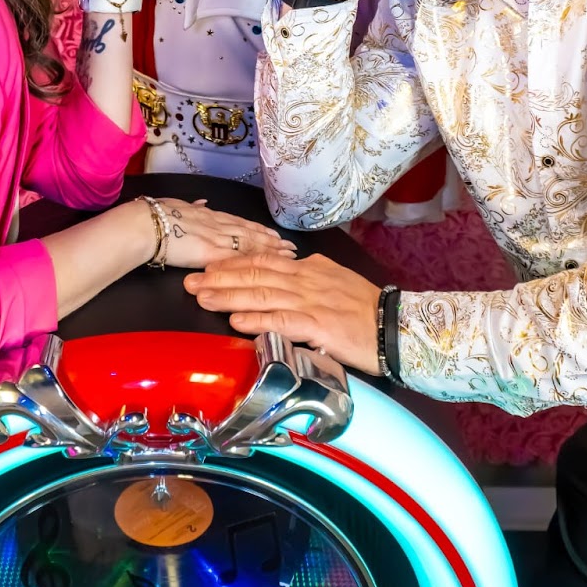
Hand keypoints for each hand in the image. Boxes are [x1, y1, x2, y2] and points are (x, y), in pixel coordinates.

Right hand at [150, 198, 296, 270]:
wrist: (146, 223)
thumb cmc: (155, 214)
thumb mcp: (177, 204)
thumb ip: (193, 207)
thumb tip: (202, 204)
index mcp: (210, 215)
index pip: (240, 223)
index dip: (259, 229)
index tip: (274, 234)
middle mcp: (219, 225)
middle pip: (252, 233)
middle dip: (272, 240)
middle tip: (291, 246)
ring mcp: (217, 238)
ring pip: (251, 244)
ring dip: (271, 250)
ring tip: (288, 254)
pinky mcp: (212, 253)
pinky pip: (239, 258)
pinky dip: (256, 262)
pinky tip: (269, 267)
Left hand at [184, 252, 380, 373]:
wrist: (395, 326)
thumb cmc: (365, 308)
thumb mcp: (334, 282)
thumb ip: (307, 278)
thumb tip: (283, 274)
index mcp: (309, 268)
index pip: (263, 260)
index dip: (233, 264)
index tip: (208, 266)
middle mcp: (307, 279)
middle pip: (256, 274)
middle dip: (220, 277)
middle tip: (191, 280)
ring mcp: (312, 301)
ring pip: (263, 294)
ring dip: (229, 297)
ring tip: (203, 298)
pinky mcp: (319, 325)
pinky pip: (282, 321)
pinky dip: (257, 320)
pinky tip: (236, 322)